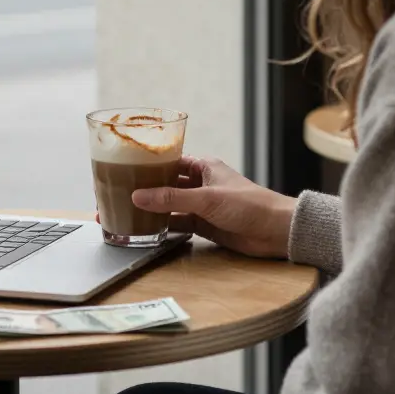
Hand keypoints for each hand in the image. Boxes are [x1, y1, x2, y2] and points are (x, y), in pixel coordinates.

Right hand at [120, 155, 295, 258]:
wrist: (276, 231)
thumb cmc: (249, 205)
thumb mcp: (207, 198)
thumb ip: (172, 199)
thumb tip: (138, 196)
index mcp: (203, 167)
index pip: (169, 162)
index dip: (148, 166)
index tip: (124, 169)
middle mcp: (200, 183)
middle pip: (166, 185)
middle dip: (145, 190)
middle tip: (118, 195)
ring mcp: (202, 205)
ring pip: (170, 206)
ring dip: (153, 210)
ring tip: (125, 214)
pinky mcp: (205, 225)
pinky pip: (179, 224)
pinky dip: (164, 226)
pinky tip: (146, 229)